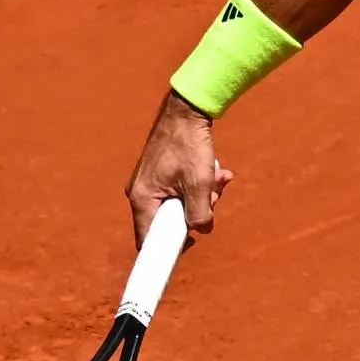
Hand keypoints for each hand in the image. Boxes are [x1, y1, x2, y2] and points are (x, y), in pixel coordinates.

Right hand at [126, 91, 233, 244]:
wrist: (187, 110)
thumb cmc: (189, 144)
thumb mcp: (199, 183)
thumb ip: (200, 213)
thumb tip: (202, 230)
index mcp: (143, 199)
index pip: (148, 240)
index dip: (167, 250)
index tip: (187, 248)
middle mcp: (141, 194)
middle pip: (170, 222)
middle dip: (197, 213)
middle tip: (213, 196)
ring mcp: (150, 184)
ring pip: (180, 206)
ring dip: (203, 197)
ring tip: (218, 177)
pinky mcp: (160, 176)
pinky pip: (180, 191)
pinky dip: (199, 186)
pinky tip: (216, 172)